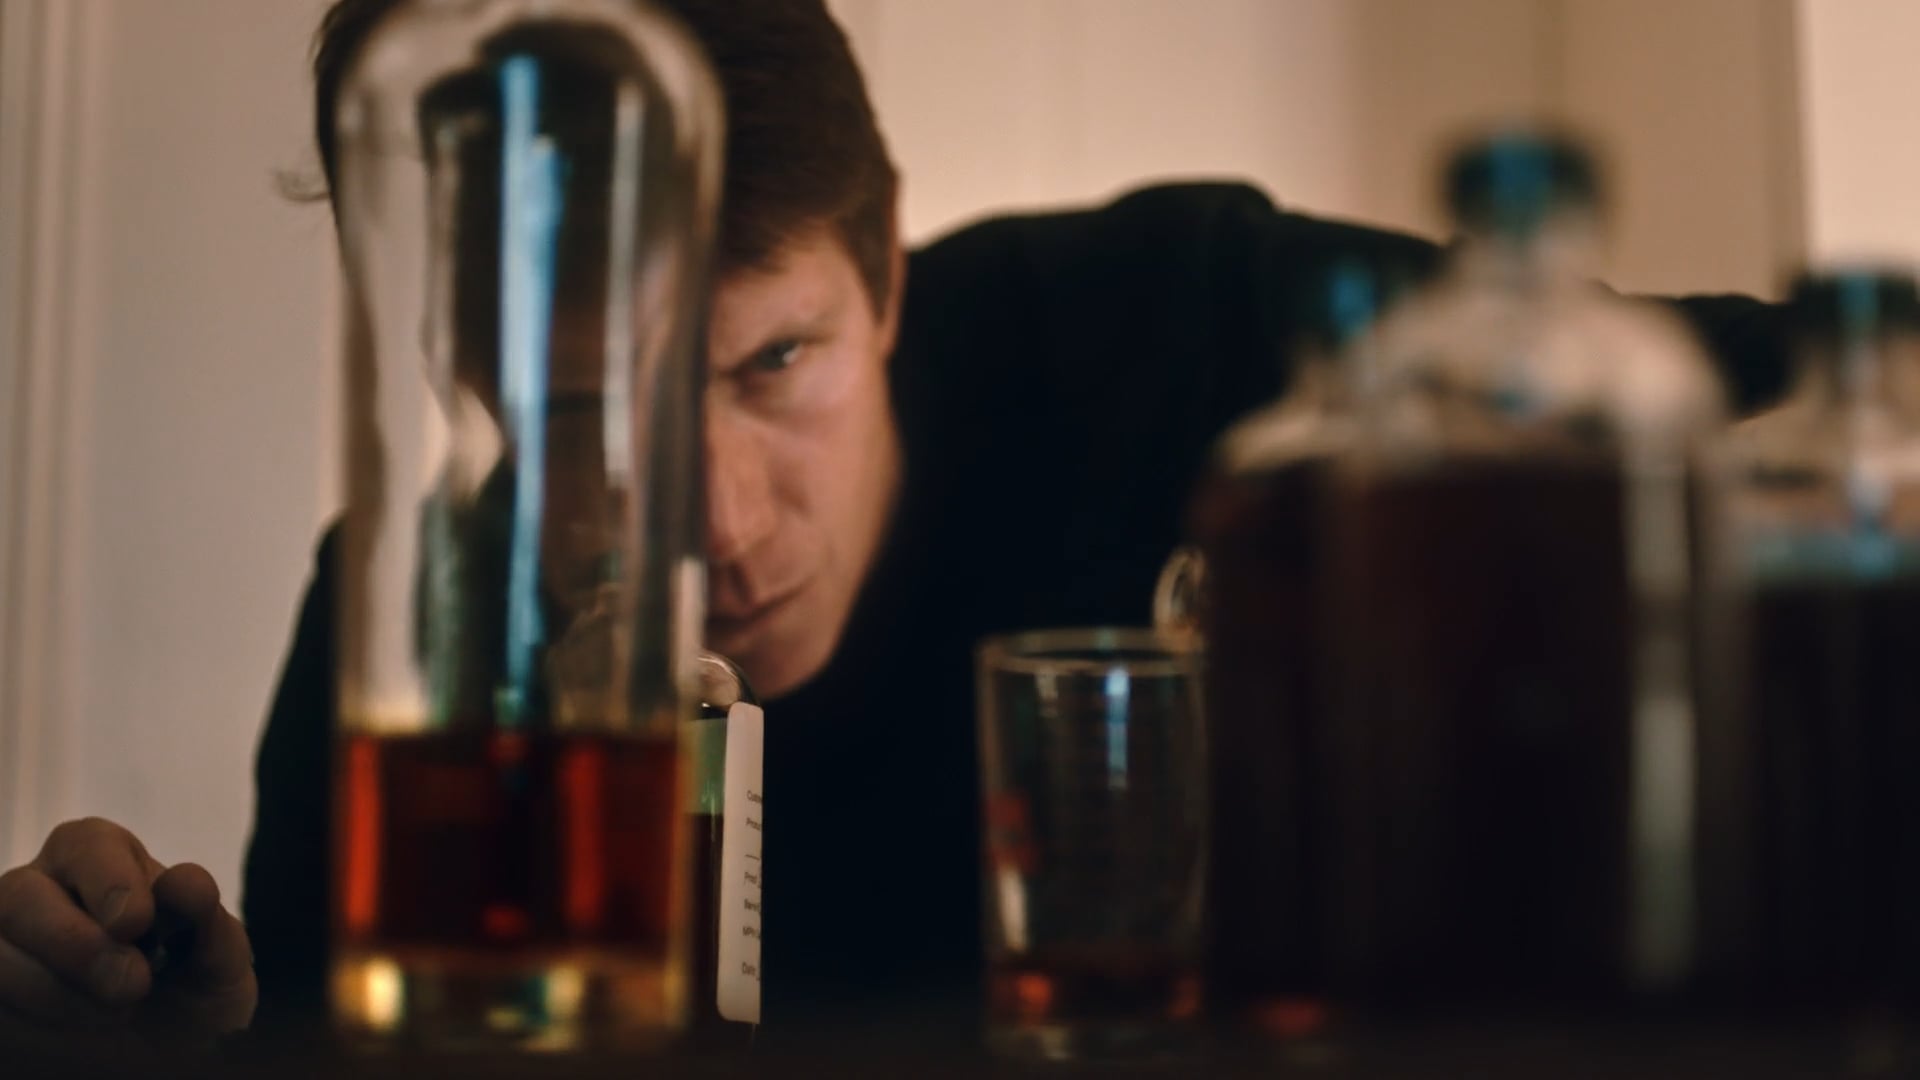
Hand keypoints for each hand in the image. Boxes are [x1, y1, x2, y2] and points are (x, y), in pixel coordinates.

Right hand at [0, 818, 255, 1041]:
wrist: (173, 1046)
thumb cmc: (194, 984)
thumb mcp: (219, 955)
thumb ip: (207, 918)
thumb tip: (185, 883)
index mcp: (104, 858)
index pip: (86, 844)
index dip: (107, 880)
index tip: (136, 922)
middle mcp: (43, 889)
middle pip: (21, 894)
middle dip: (75, 941)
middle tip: (132, 983)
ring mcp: (9, 942)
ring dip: (53, 989)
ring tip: (117, 1014)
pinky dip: (33, 1018)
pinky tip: (81, 1027)